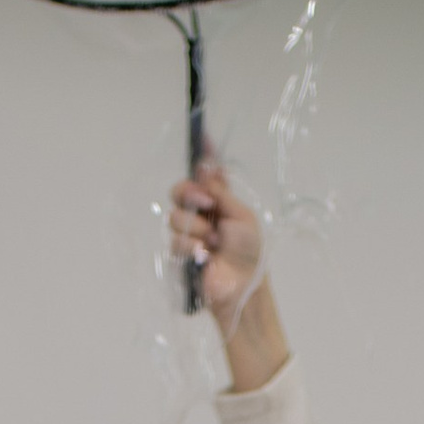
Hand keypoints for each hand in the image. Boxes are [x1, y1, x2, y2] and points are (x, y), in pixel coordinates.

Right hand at [169, 155, 270, 345]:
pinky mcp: (179, 254)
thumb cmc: (249, 251)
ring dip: (196, 228)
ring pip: (175, 217)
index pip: (203, 177)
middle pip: (179, 192)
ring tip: (214, 242)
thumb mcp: (242, 217)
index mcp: (217, 202)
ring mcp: (188, 234)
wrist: (244, 284)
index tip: (201, 138)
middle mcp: (199, 214)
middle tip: (207, 204)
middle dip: (190, 194)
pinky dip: (191, 246)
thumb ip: (222, 194)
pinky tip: (205, 255)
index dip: (200, 160)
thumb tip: (206, 169)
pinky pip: (175, 241)